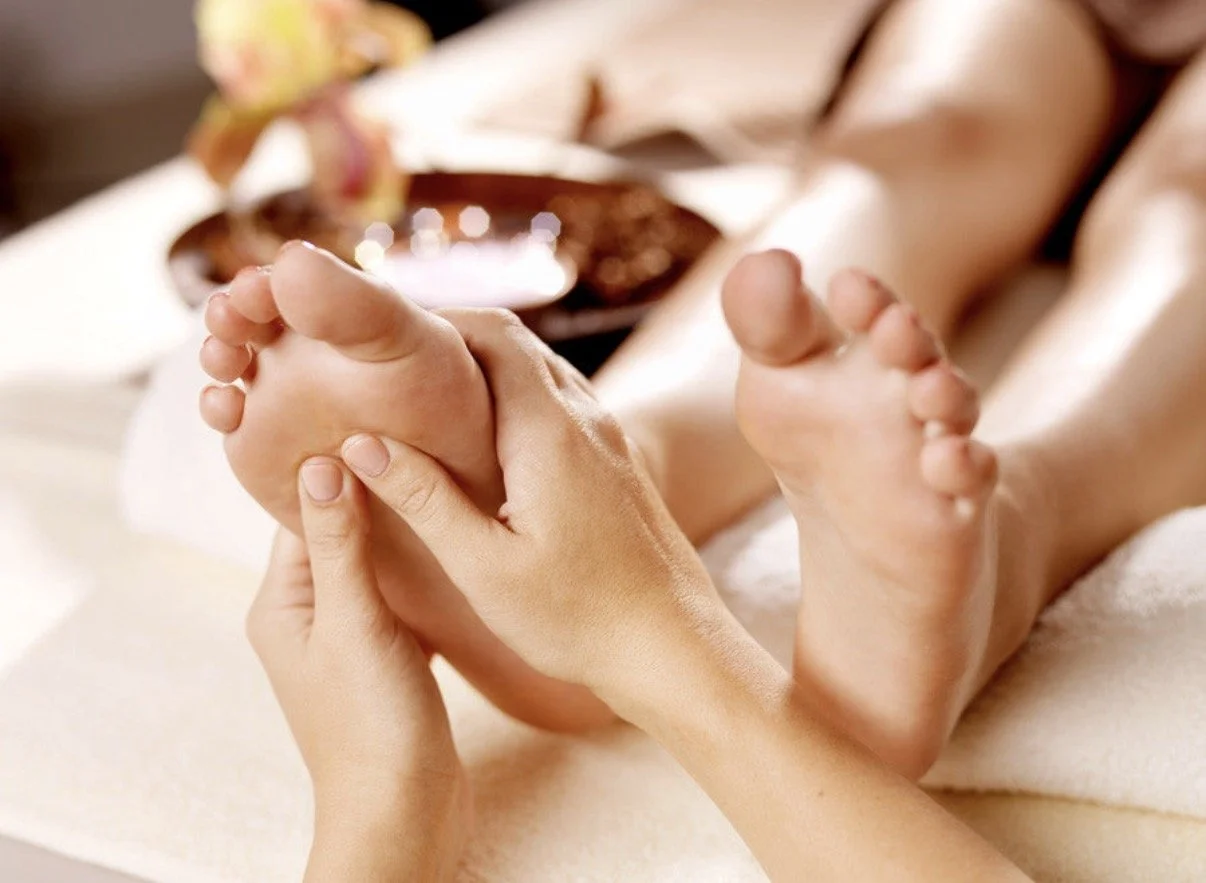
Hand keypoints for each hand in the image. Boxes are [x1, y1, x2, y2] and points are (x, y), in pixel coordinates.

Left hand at [247, 459, 469, 879]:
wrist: (404, 813)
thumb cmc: (372, 724)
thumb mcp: (355, 623)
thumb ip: (340, 545)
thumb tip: (320, 463)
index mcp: (281, 605)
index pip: (299, 513)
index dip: (330, 467)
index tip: (371, 422)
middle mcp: (305, 618)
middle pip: (334, 534)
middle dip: (370, 495)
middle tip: (417, 444)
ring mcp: (345, 641)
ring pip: (368, 566)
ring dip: (397, 534)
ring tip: (437, 486)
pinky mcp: (382, 660)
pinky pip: (394, 598)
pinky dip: (416, 573)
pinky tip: (448, 549)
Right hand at [339, 310, 724, 697]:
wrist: (675, 647)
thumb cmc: (579, 618)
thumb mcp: (485, 568)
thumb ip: (424, 500)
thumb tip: (362, 444)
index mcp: (549, 431)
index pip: (492, 333)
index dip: (435, 320)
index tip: (383, 341)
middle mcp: (585, 418)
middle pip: (515, 342)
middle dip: (453, 339)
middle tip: (392, 367)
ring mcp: (607, 437)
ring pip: (540, 370)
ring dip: (486, 369)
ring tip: (426, 399)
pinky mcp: (615, 462)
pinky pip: (560, 403)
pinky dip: (515, 399)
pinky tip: (483, 443)